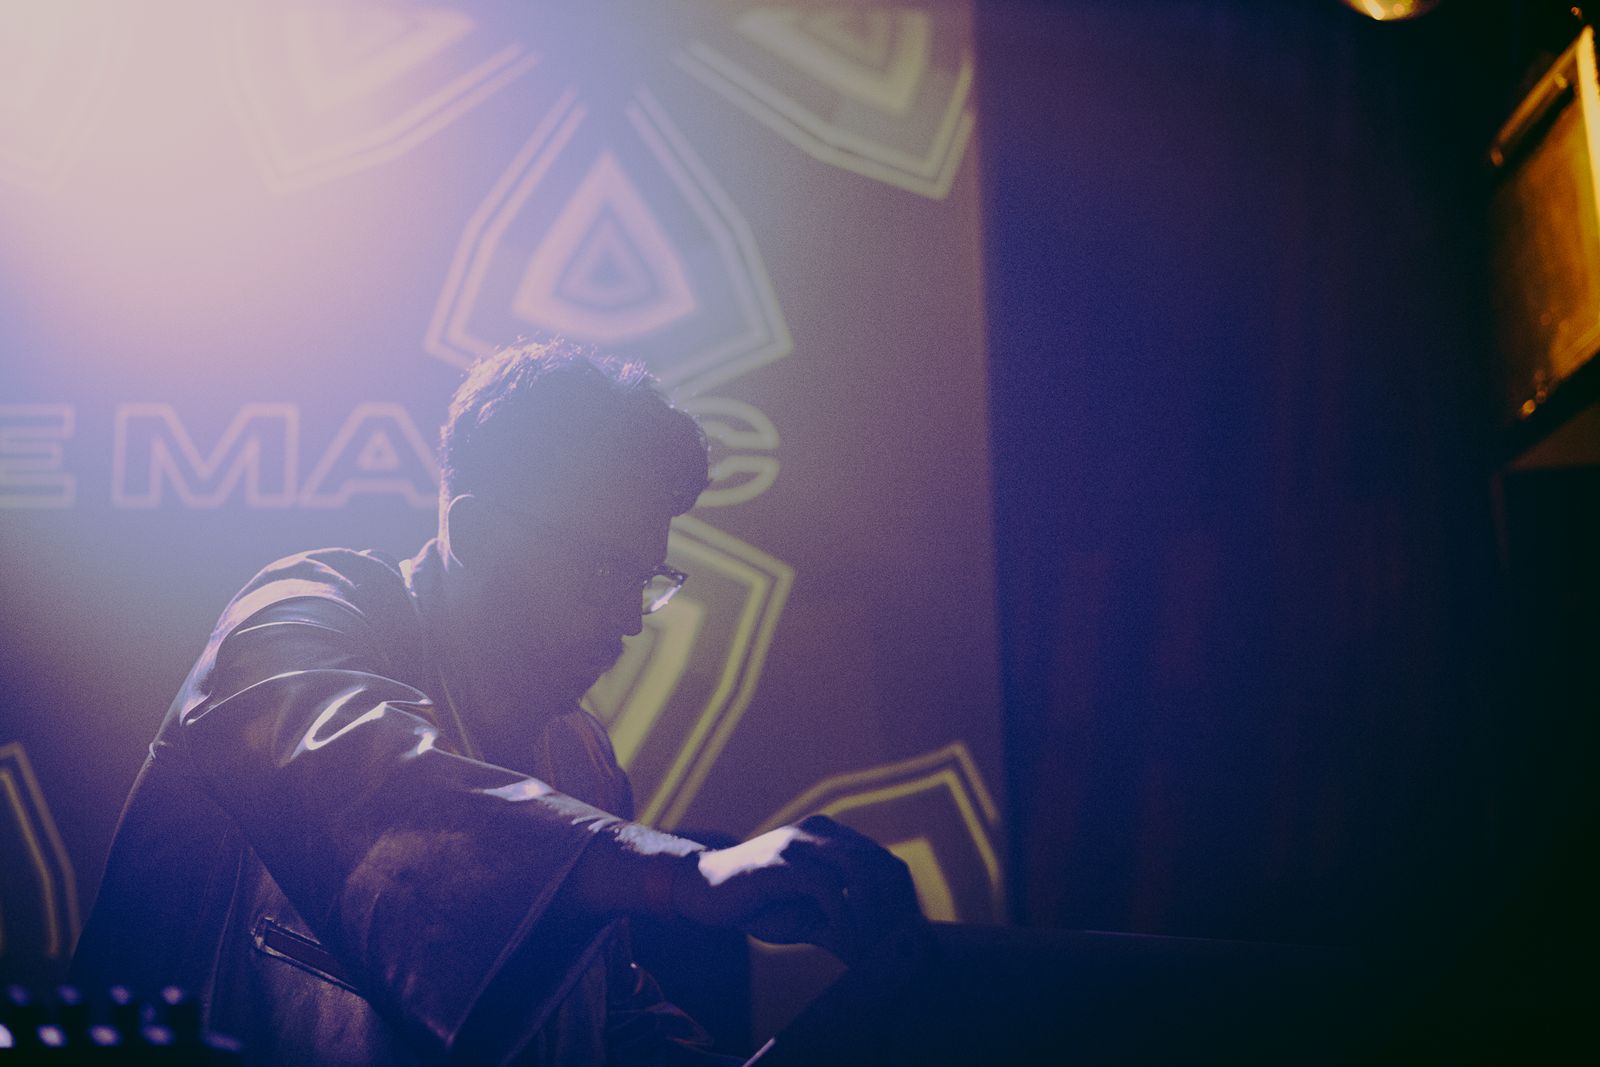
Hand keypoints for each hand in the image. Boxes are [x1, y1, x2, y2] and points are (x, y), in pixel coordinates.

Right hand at [672, 814, 922, 963]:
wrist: (703, 889)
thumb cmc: (758, 903)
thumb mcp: (808, 917)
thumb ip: (842, 924)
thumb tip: (880, 953)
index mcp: (832, 839)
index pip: (885, 863)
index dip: (901, 901)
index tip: (903, 940)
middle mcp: (821, 832)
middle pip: (879, 863)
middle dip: (893, 910)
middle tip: (894, 949)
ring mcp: (800, 843)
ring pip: (858, 869)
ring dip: (872, 914)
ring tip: (872, 948)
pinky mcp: (780, 860)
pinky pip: (825, 886)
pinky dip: (842, 917)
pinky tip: (844, 942)